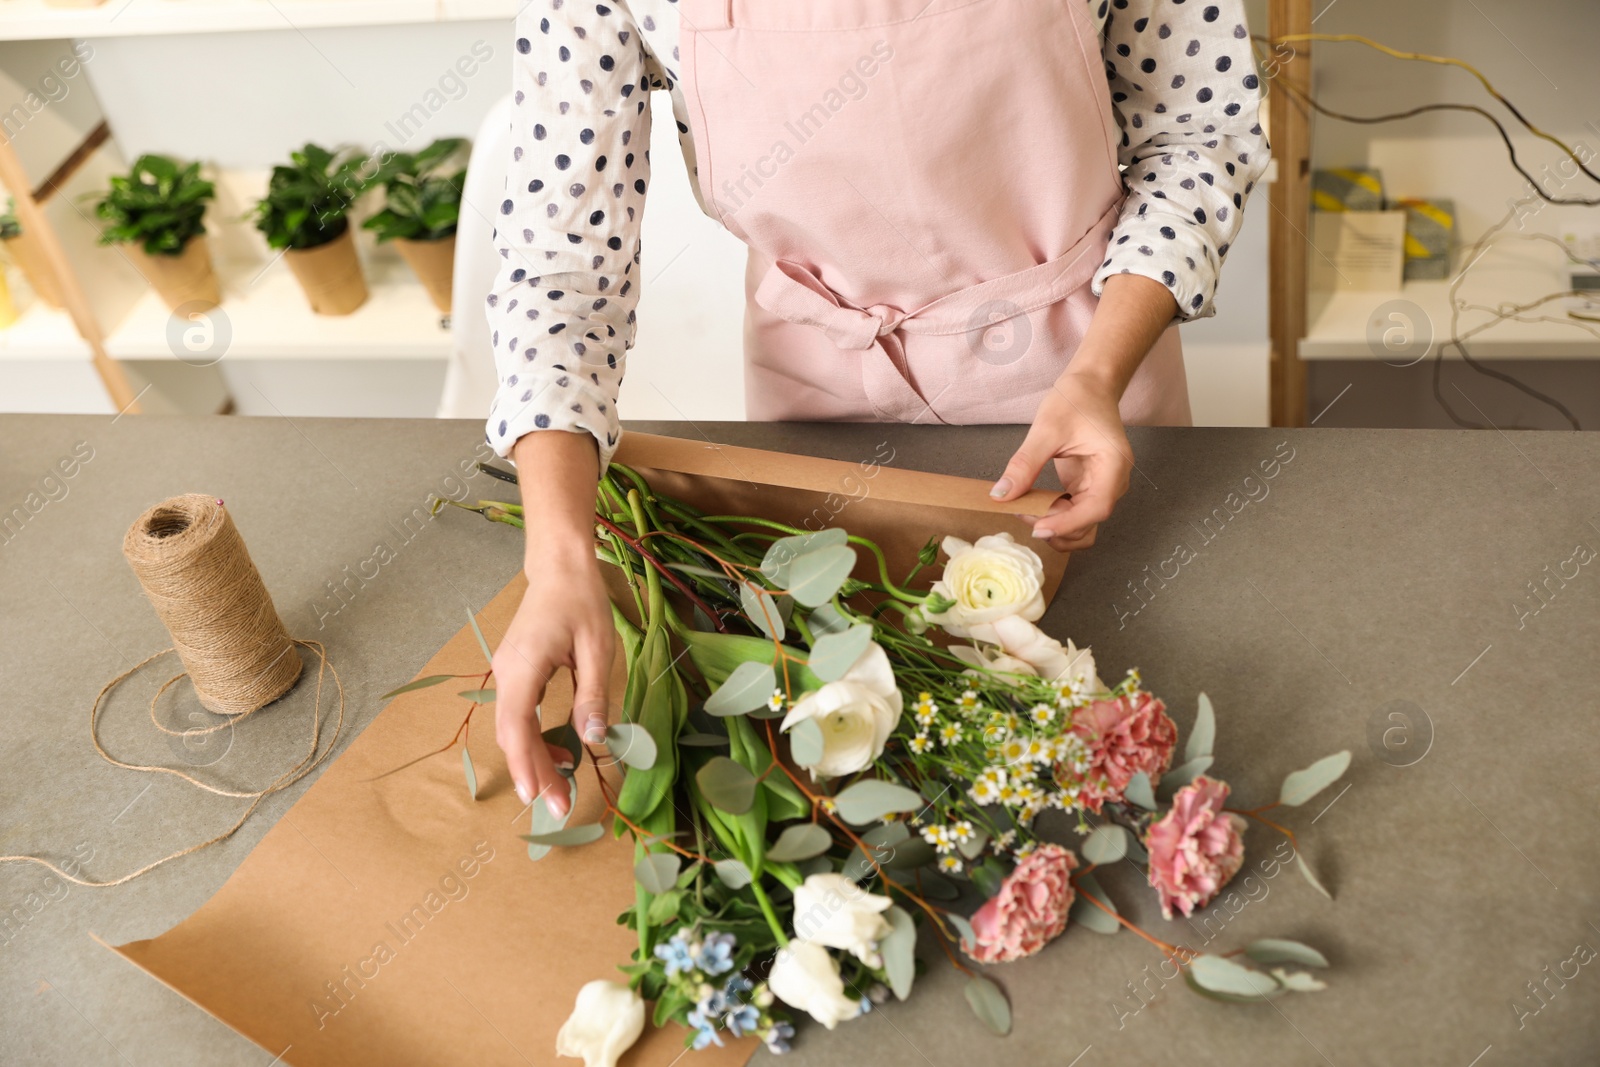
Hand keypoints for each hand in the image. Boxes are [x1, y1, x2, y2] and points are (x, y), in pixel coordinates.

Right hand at [493, 549, 614, 817]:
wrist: (559, 568)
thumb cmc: (582, 600)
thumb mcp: (598, 647)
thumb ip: (593, 694)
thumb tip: (593, 738)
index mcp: (524, 665)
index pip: (517, 725)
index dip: (526, 764)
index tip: (537, 796)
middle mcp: (507, 673)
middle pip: (511, 735)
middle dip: (533, 773)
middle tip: (561, 807)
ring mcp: (507, 673)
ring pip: (512, 729)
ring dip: (533, 759)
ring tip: (562, 786)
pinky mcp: (515, 673)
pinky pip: (518, 715)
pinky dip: (534, 740)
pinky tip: (558, 753)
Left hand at [991, 369, 1133, 552]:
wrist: (1090, 387)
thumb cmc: (1077, 400)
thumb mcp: (1046, 429)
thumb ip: (1025, 464)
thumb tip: (1001, 494)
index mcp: (1114, 466)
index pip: (1097, 508)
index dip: (1067, 523)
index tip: (1038, 527)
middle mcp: (1112, 482)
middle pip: (1089, 523)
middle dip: (1056, 525)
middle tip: (1021, 511)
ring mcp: (1101, 487)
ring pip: (1082, 525)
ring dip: (1055, 525)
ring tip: (1026, 508)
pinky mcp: (1087, 487)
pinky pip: (1073, 513)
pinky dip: (1054, 516)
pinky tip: (1033, 504)